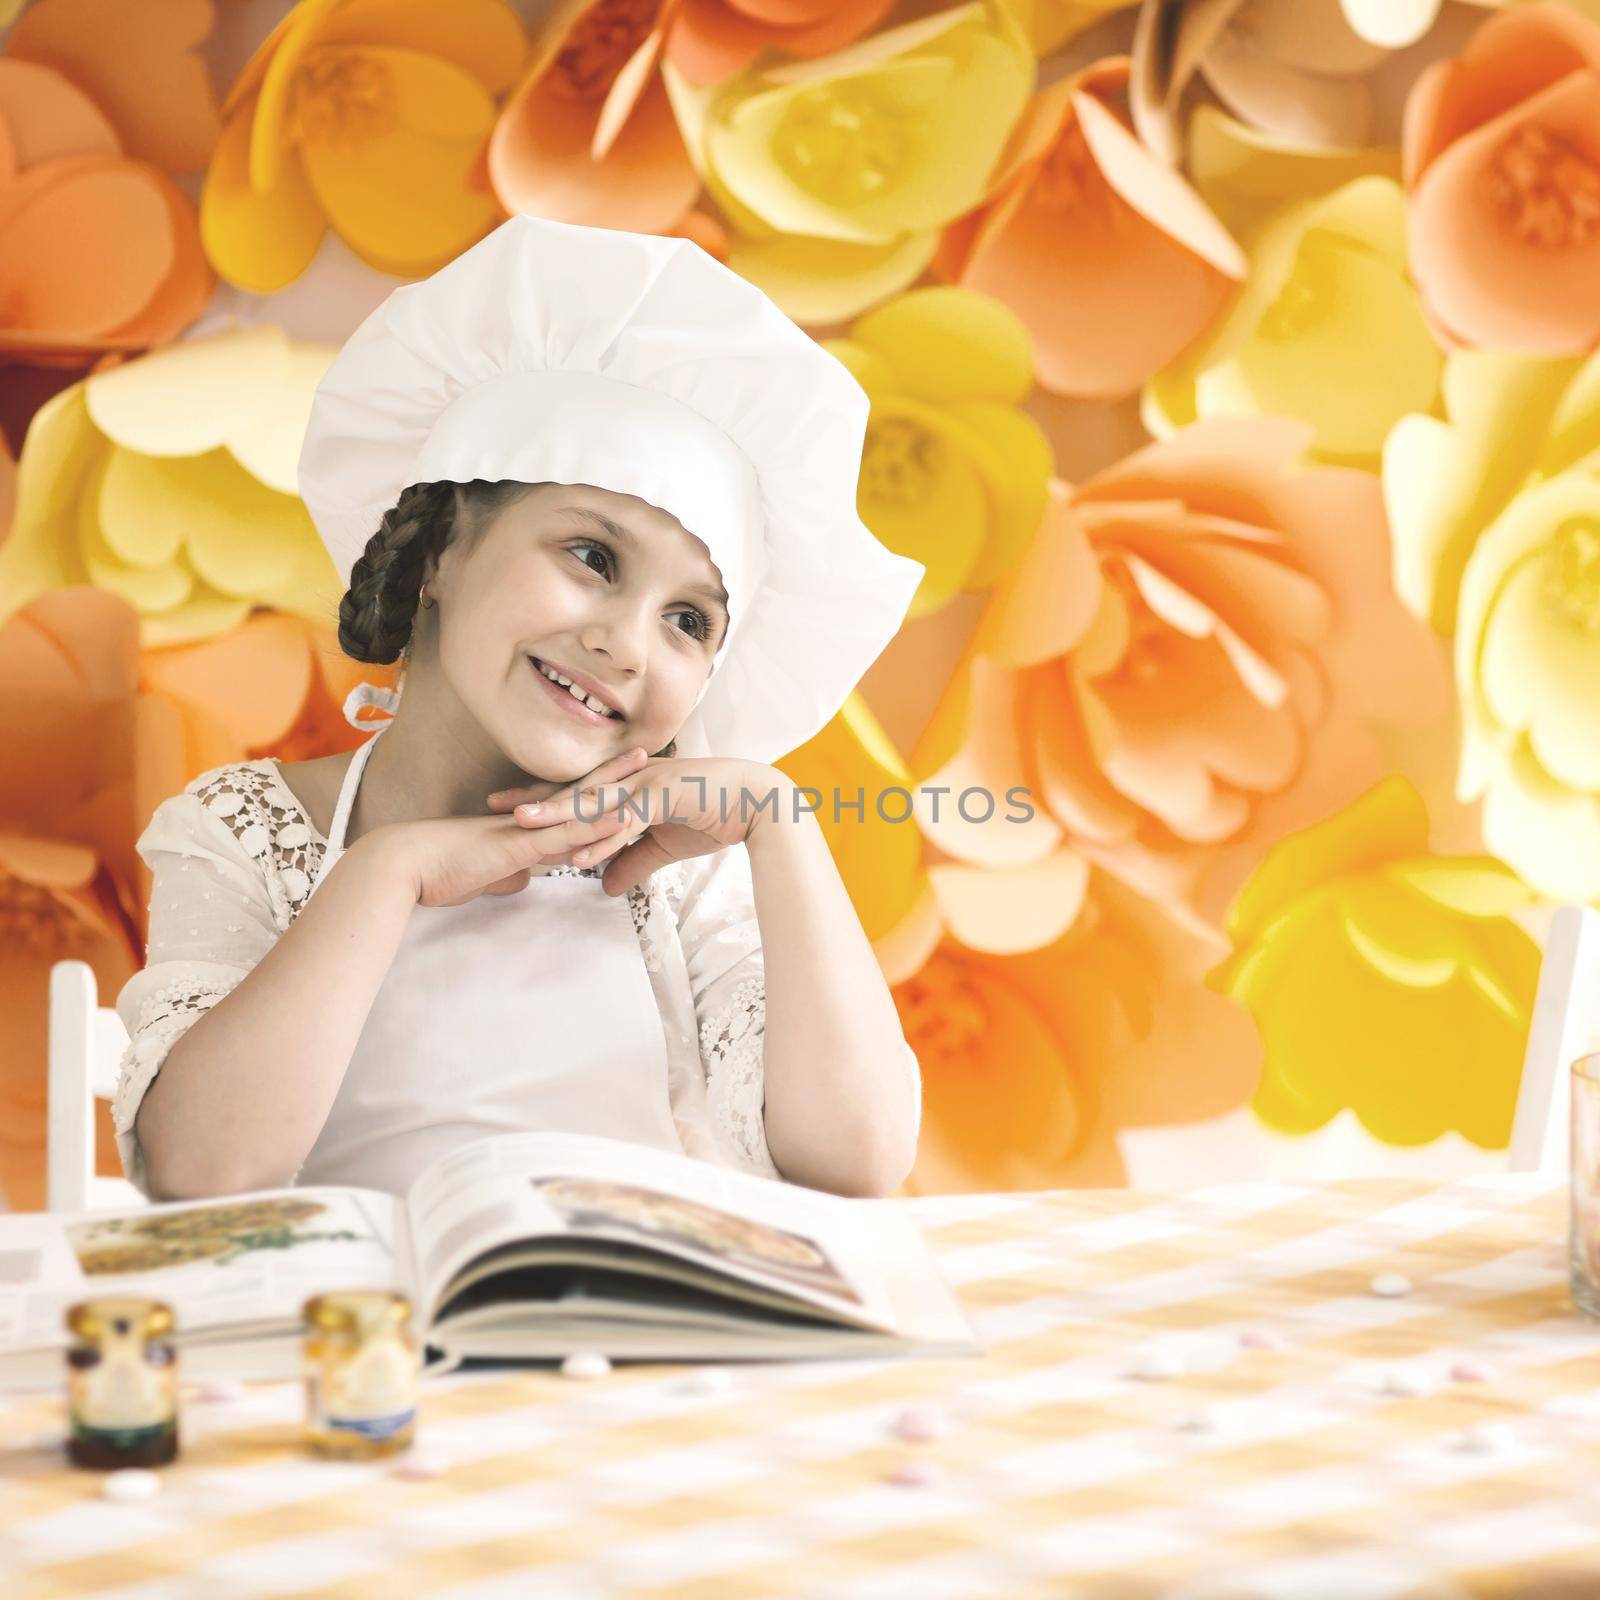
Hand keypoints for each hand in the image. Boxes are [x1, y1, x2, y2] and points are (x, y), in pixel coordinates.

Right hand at [385, 747, 653, 906]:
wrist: (404, 866)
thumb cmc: (436, 872)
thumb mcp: (482, 876)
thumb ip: (506, 874)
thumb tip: (523, 879)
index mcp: (519, 825)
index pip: (563, 804)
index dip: (591, 789)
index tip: (618, 774)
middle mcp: (526, 820)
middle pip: (577, 791)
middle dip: (611, 773)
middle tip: (645, 752)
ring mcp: (525, 829)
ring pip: (577, 804)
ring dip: (614, 787)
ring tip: (647, 768)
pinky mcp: (520, 845)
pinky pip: (564, 833)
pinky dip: (595, 825)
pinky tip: (624, 817)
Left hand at [485, 754, 790, 896]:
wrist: (758, 804)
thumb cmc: (716, 815)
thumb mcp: (666, 846)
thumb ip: (633, 862)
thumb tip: (606, 887)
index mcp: (632, 787)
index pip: (581, 793)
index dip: (546, 801)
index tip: (510, 809)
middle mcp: (635, 780)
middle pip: (577, 791)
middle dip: (537, 800)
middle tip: (495, 807)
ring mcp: (649, 784)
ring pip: (596, 800)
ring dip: (559, 813)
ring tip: (523, 824)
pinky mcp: (668, 796)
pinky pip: (629, 820)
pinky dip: (606, 836)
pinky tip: (583, 852)